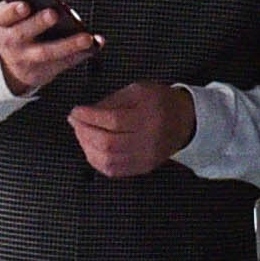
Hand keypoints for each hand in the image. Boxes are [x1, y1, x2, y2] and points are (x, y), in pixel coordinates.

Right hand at [0, 0, 101, 91]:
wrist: (10, 65)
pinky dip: (81, 53)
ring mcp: (26, 59)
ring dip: (68, 44)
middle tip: (54, 14)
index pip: (2, 15)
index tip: (25, 5)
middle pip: (23, 33)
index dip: (13, 11)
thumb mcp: (15, 18)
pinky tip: (95, 45)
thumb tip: (63, 7)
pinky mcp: (42, 72)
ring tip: (86, 38)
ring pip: (47, 52)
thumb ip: (30, 9)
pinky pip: (64, 63)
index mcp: (4, 23)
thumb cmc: (19, 30)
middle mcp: (12, 42)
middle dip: (39, 22)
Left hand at [68, 77, 191, 178]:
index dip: (89, 117)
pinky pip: (113, 170)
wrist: (184, 121)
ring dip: (87, 147)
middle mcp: (149, 140)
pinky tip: (91, 148)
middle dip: (84, 132)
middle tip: (75, 122)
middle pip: (108, 143)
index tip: (75, 111)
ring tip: (82, 134)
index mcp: (149, 116)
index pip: (113, 121)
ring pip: (108, 160)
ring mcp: (146, 157)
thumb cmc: (159, 102)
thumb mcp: (137, 90)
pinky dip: (96, 160)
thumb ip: (111, 101)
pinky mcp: (142, 168)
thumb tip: (85, 113)